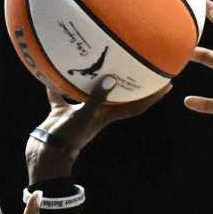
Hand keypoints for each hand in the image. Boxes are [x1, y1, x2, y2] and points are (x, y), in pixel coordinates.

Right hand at [25, 74, 173, 181]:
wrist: (45, 154)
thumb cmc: (67, 138)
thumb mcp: (83, 117)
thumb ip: (96, 99)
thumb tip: (111, 80)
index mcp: (106, 117)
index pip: (136, 106)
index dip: (152, 97)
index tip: (167, 84)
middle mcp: (96, 113)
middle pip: (117, 96)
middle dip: (128, 83)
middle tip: (138, 63)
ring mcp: (79, 112)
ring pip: (90, 91)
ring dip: (95, 78)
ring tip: (101, 59)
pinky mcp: (62, 111)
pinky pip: (61, 93)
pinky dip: (58, 83)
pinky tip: (54, 67)